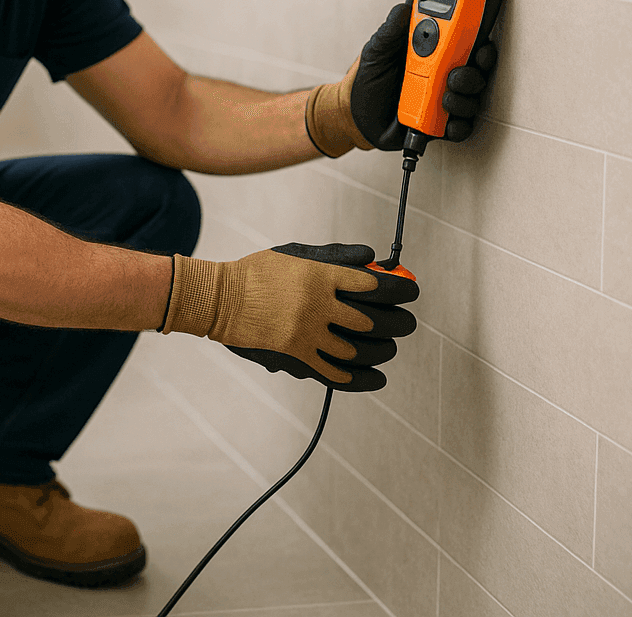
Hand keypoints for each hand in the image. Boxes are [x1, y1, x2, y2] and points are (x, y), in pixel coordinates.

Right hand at [162, 243, 418, 391]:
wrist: (220, 299)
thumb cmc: (258, 272)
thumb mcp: (296, 253)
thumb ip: (336, 256)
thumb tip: (372, 257)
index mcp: (320, 276)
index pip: (373, 285)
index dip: (399, 289)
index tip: (411, 292)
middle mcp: (318, 305)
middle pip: (373, 320)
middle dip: (398, 323)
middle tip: (408, 324)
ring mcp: (308, 333)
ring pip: (359, 350)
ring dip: (382, 351)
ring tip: (390, 348)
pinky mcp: (296, 355)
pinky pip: (335, 372)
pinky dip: (360, 378)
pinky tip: (375, 377)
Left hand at [306, 0, 503, 152]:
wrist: (355, 114)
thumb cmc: (371, 78)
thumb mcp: (376, 50)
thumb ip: (391, 29)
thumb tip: (406, 5)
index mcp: (436, 52)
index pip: (468, 42)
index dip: (480, 40)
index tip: (480, 39)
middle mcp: (446, 75)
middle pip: (478, 70)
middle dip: (476, 71)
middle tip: (456, 75)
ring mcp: (446, 100)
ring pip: (473, 99)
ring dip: (465, 99)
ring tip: (445, 99)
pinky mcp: (441, 125)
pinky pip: (462, 128)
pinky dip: (459, 127)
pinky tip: (448, 124)